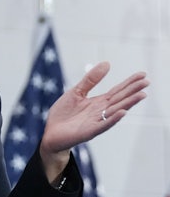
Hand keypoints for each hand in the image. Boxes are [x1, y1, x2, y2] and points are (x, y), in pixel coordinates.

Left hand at [39, 61, 148, 179]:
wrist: (50, 134)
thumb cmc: (63, 114)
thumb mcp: (76, 92)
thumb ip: (90, 80)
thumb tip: (107, 63)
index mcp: (98, 103)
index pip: (117, 91)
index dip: (129, 83)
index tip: (142, 74)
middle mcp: (101, 112)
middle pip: (120, 100)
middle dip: (133, 91)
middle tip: (146, 82)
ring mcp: (96, 122)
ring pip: (115, 111)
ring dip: (128, 104)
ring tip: (141, 95)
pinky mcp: (88, 132)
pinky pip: (103, 125)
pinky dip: (112, 119)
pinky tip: (122, 112)